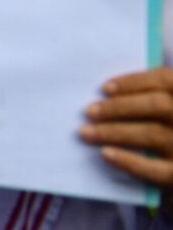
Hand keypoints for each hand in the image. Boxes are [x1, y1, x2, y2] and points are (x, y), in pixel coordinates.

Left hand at [82, 67, 172, 186]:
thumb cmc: (165, 132)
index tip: (104, 88)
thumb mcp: (164, 111)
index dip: (133, 81)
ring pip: (152, 133)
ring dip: (113, 131)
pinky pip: (157, 169)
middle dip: (119, 106)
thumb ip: (147, 99)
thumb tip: (106, 92)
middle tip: (89, 111)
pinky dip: (130, 161)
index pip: (165, 80)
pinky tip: (106, 153)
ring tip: (86, 132)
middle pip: (158, 105)